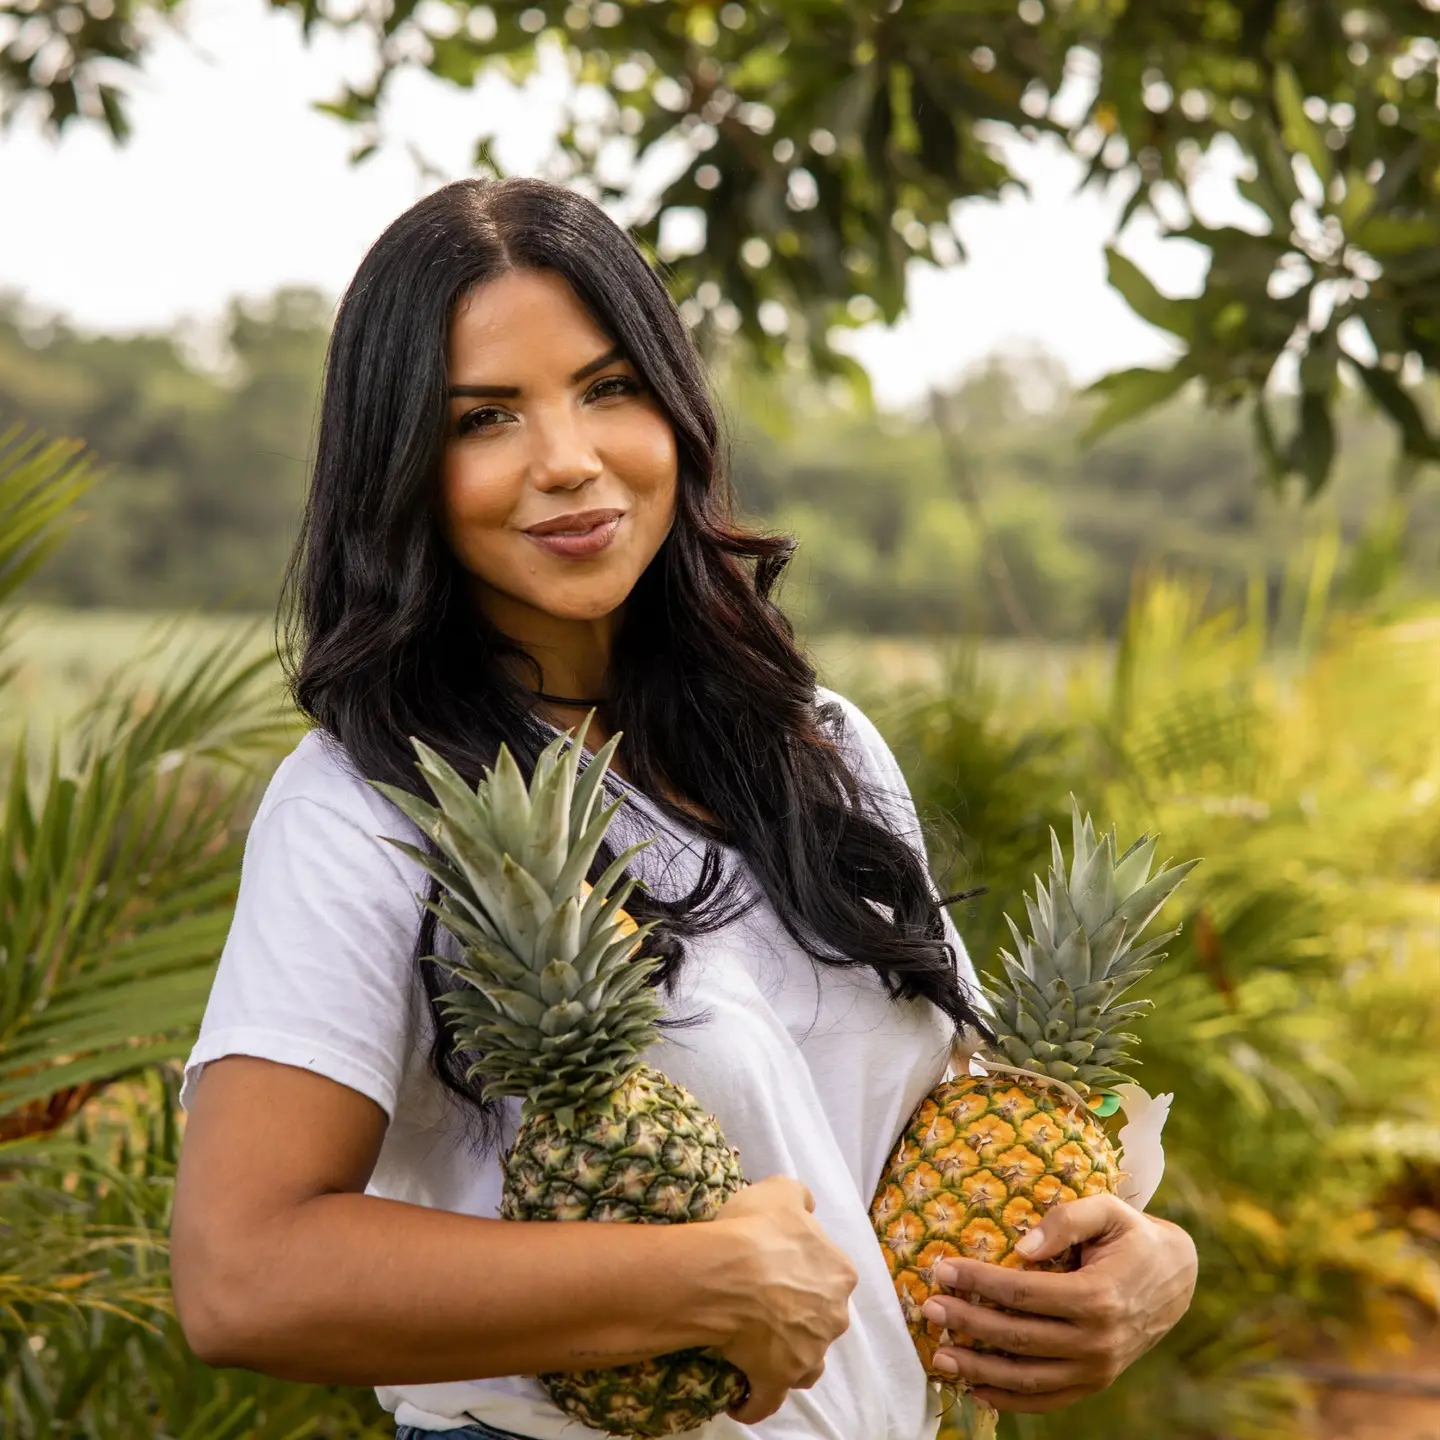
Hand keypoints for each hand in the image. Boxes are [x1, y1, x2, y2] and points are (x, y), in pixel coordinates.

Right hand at [707, 1175, 857, 1425]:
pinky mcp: (778, 1380)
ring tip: (759, 1351)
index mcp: (839, 1273)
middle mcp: (832, 1317)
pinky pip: (768, 1400)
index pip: (830, 1276)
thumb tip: (808, 1207)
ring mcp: (808, 1353)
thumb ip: (800, 1197)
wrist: (729, 1272)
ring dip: (789, 1360)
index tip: (780, 1269)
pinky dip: (756, 1402)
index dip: (805, 1272)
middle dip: (802, 1317)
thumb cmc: (755, 1229)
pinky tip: (740, 1398)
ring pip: (806, 1362)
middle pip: (821, 1320)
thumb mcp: (780, 1191)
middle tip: (766, 1307)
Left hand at [924, 1195, 1197, 1413]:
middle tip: (928, 1308)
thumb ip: (1066, 1219)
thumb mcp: (1107, 1209)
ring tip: (939, 1355)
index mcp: (1097, 1296)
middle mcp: (1097, 1341)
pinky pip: (1047, 1399)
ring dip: (979, 1369)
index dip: (978, 1282)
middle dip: (967, 1322)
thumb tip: (1020, 1247)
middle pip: (1017, 1337)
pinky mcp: (1096, 1382)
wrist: (1176, 1277)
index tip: (941, 1270)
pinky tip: (975, 1388)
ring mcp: (1097, 1368)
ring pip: (1027, 1378)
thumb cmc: (1131, 1235)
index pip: (1022, 1293)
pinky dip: (1009, 1400)